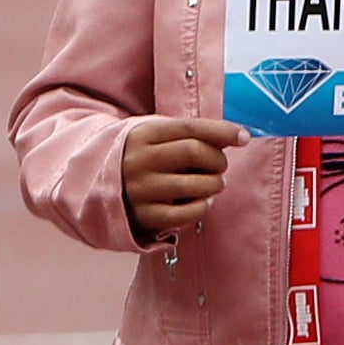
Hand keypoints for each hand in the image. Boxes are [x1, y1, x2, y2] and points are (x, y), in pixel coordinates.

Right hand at [119, 114, 244, 242]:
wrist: (99, 186)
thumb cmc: (145, 157)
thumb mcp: (159, 137)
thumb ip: (193, 134)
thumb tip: (239, 136)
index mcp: (143, 135)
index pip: (190, 128)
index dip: (222, 131)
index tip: (244, 137)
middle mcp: (138, 161)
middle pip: (193, 153)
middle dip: (217, 159)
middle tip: (220, 165)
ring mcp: (139, 190)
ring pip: (194, 185)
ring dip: (214, 184)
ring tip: (214, 183)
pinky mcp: (143, 216)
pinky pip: (185, 214)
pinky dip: (203, 207)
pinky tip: (204, 201)